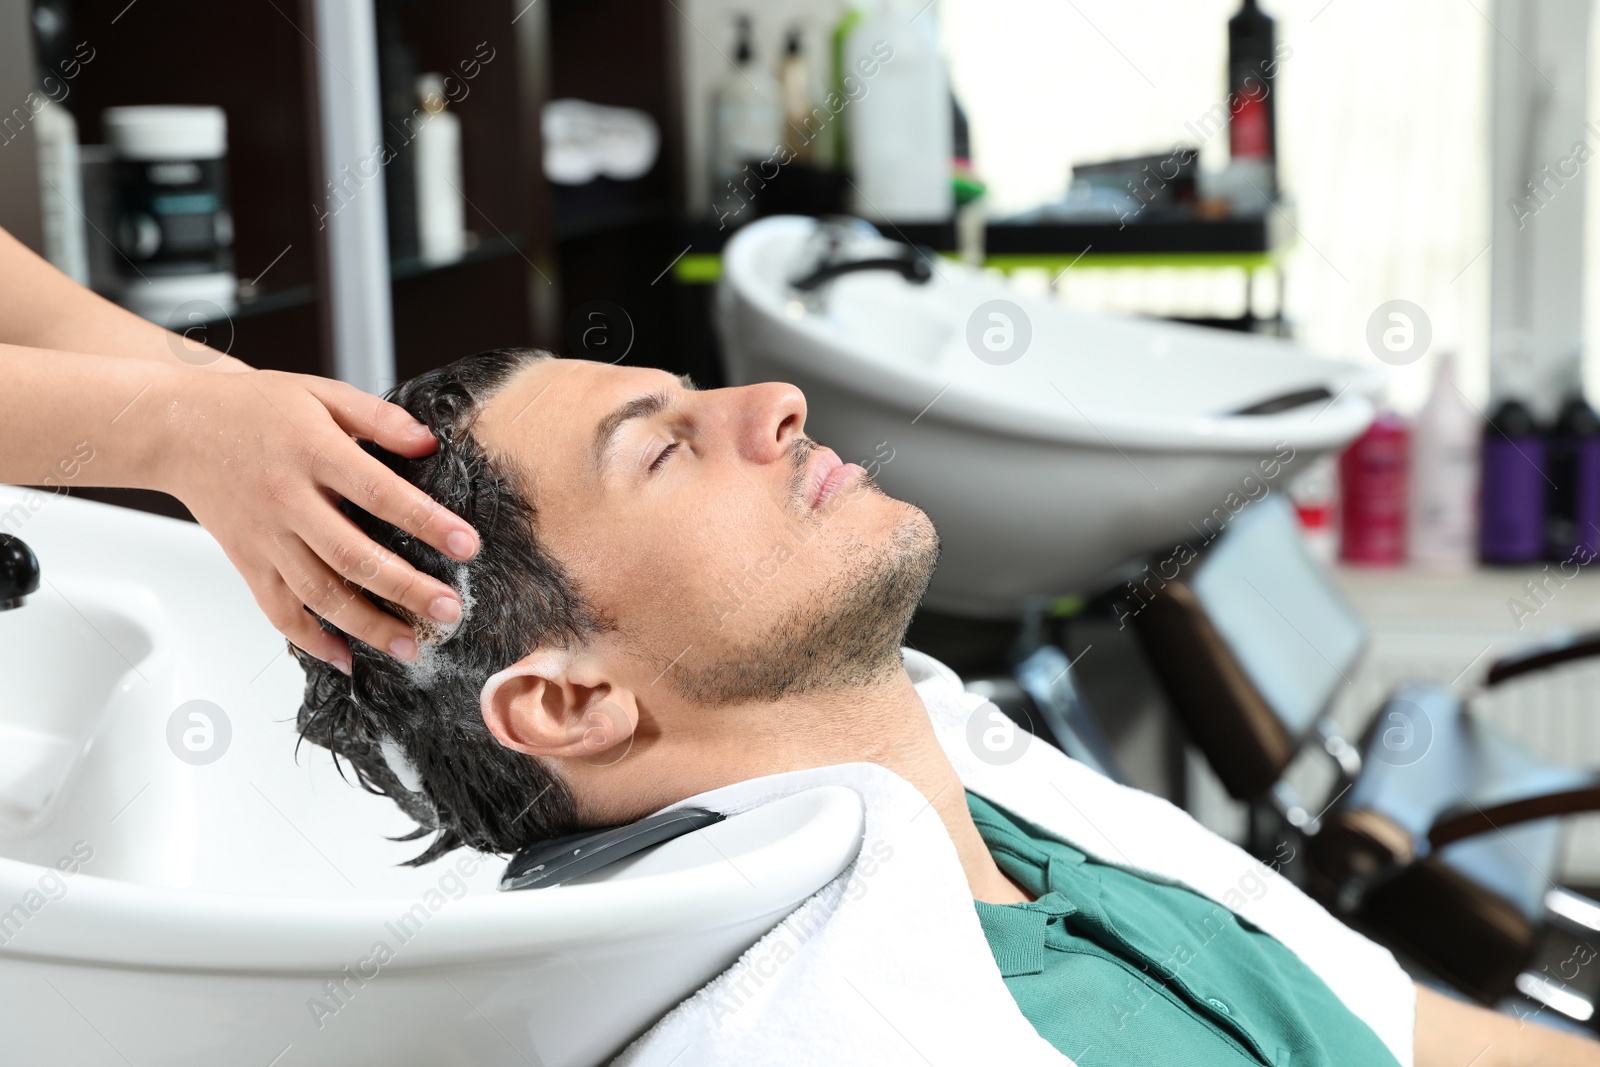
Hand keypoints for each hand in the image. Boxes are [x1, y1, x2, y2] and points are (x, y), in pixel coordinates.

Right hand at [158, 367, 479, 670]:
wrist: (176, 426)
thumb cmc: (254, 407)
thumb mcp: (320, 393)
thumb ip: (377, 418)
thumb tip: (429, 442)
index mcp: (311, 451)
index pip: (378, 492)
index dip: (425, 522)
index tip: (465, 545)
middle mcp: (286, 500)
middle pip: (352, 556)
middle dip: (406, 588)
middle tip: (449, 610)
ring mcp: (264, 537)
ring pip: (318, 593)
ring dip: (367, 625)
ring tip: (411, 646)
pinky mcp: (245, 561)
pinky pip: (277, 610)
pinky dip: (310, 640)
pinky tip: (345, 659)